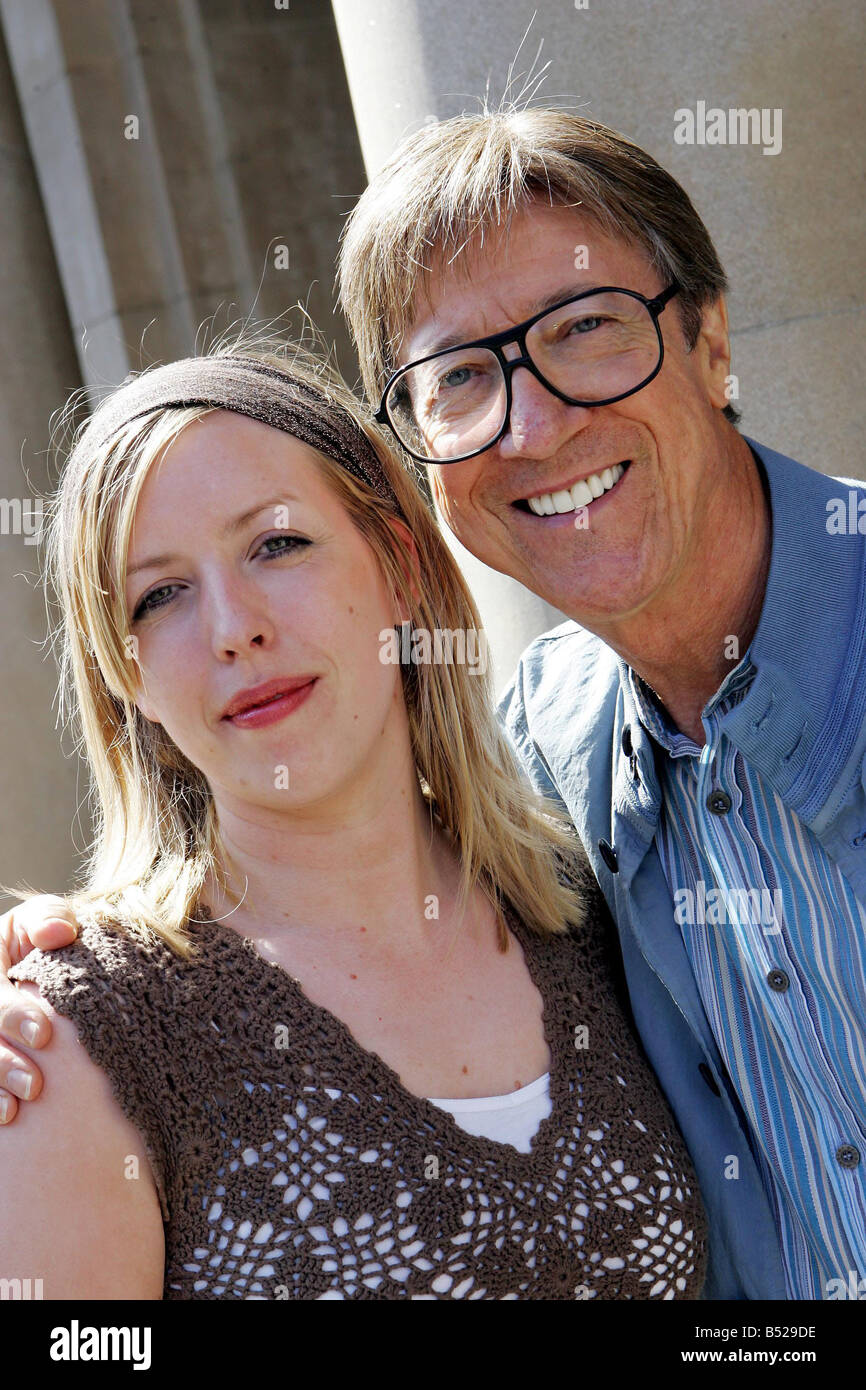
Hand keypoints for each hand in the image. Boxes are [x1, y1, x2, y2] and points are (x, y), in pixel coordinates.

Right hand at [0, 896, 78, 1123]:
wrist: (39, 970)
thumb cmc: (43, 940)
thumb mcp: (43, 919)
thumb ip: (49, 919)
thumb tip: (59, 933)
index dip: (11, 1015)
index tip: (44, 1035)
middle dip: (2, 1062)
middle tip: (35, 1084)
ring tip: (19, 1104)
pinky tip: (7, 1116)